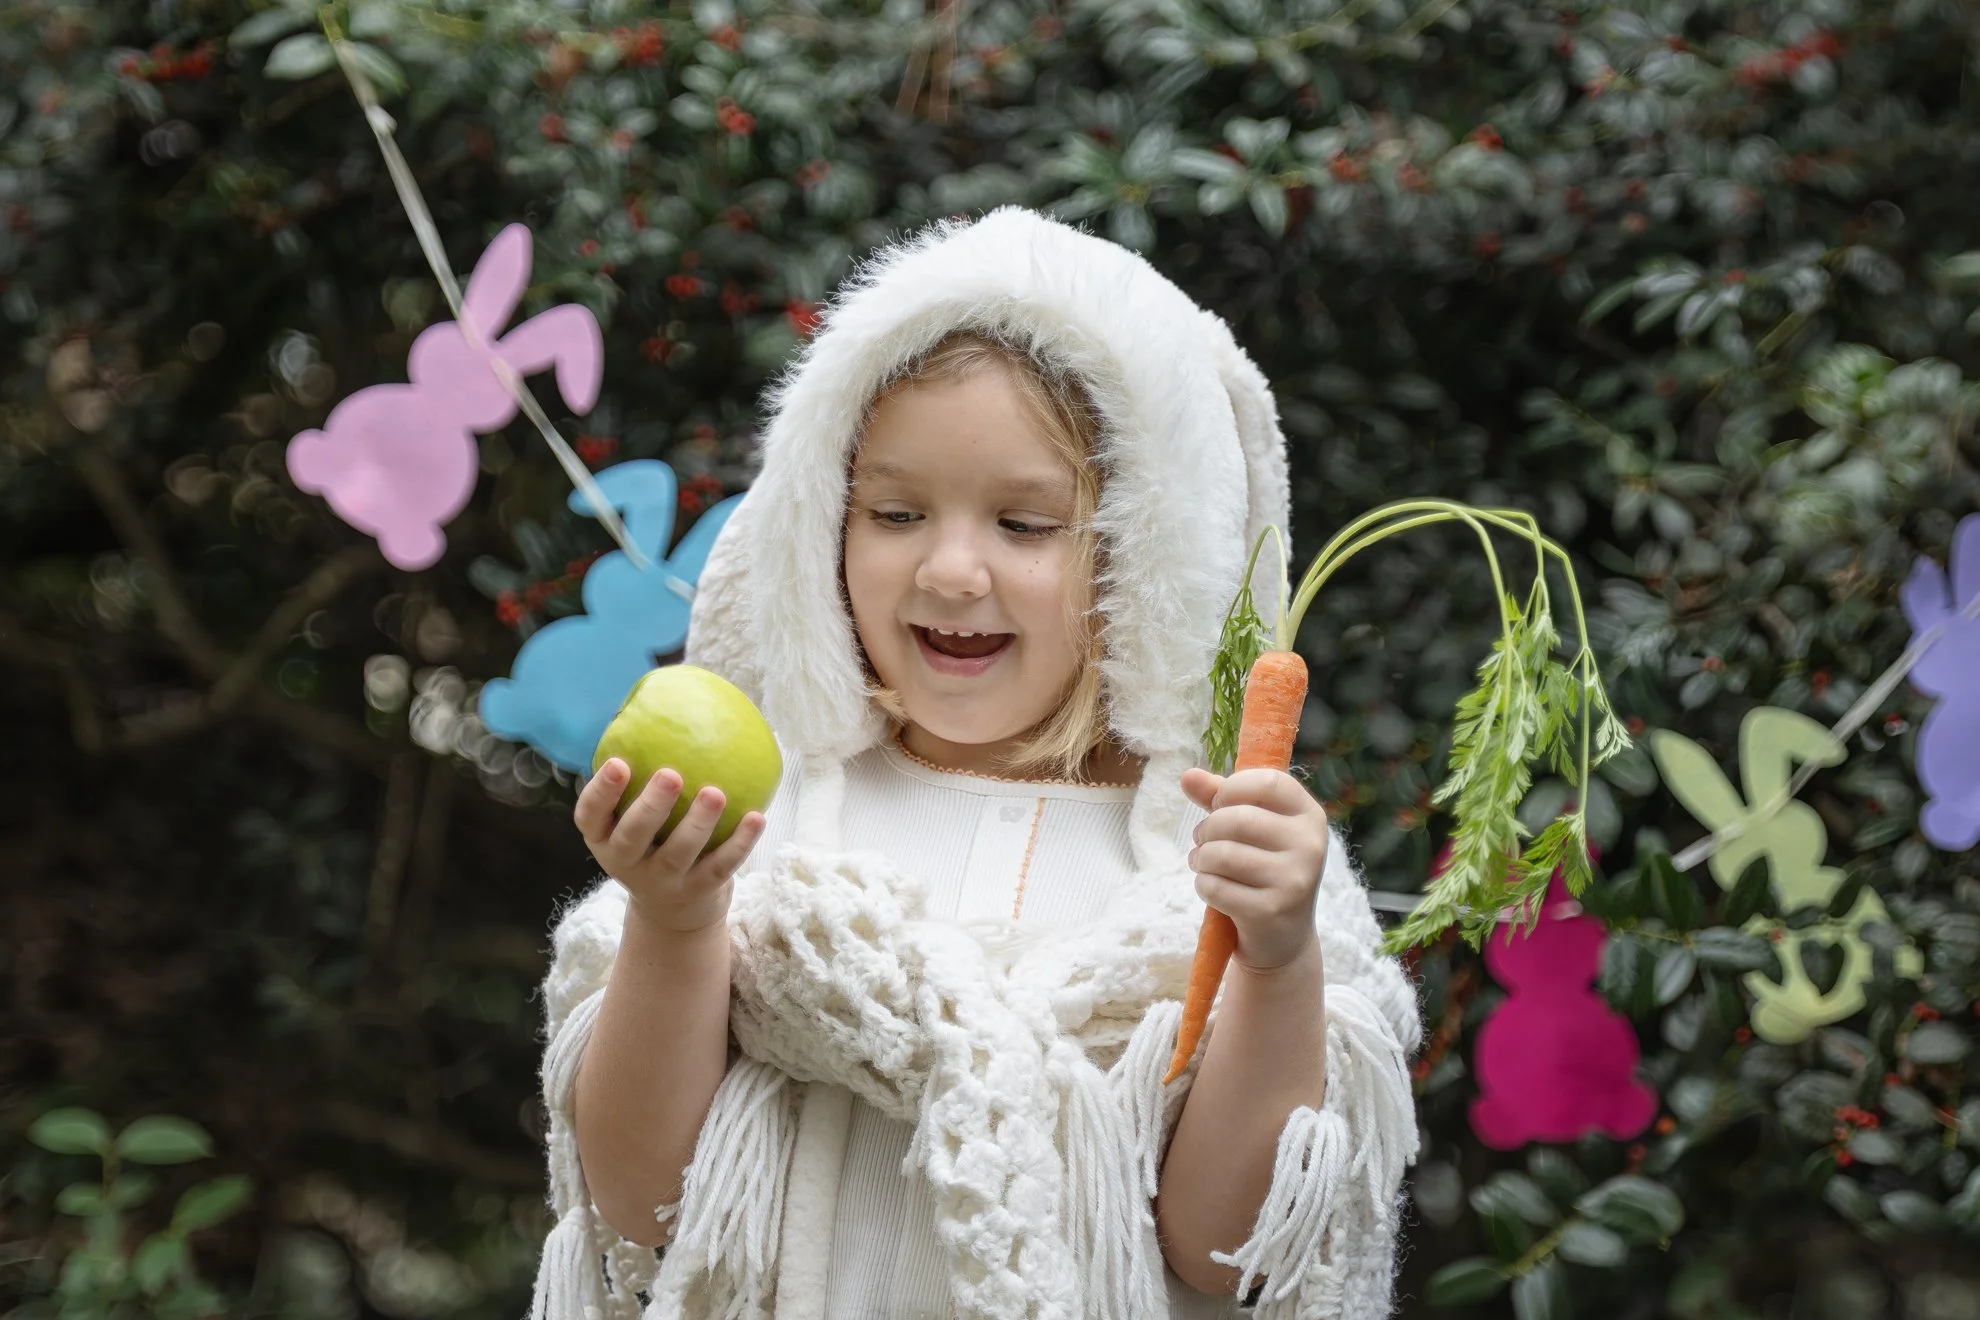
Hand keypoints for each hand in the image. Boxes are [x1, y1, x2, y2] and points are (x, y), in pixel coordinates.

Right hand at [575, 759, 765, 934]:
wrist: (674, 913)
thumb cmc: (652, 845)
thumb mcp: (631, 821)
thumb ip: (637, 780)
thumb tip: (658, 710)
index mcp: (604, 839)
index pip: (590, 817)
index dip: (600, 792)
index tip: (618, 763)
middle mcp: (627, 863)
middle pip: (633, 838)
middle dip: (651, 807)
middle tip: (670, 775)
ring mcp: (664, 882)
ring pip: (679, 854)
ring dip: (699, 823)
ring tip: (715, 793)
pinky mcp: (699, 891)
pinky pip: (721, 866)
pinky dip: (740, 843)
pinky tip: (756, 817)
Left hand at [1179, 766, 1328, 971]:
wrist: (1282, 938)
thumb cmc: (1263, 870)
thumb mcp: (1252, 829)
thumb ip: (1221, 798)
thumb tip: (1187, 775)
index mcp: (1310, 816)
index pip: (1268, 781)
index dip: (1232, 789)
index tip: (1220, 804)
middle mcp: (1309, 845)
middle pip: (1237, 819)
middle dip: (1207, 829)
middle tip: (1203, 841)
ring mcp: (1293, 880)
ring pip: (1221, 854)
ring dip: (1201, 859)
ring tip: (1204, 863)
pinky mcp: (1270, 911)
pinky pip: (1215, 886)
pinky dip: (1203, 885)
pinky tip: (1211, 889)